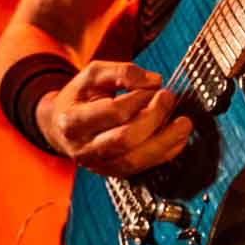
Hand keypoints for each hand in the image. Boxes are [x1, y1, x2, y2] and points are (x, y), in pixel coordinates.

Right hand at [39, 61, 192, 174]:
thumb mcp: (93, 75)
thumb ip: (122, 72)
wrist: (60, 126)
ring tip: (184, 124)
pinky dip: (163, 154)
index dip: (139, 98)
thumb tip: (154, 81)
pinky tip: (177, 139)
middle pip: (126, 139)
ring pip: (135, 159)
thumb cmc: (79, 97)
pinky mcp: (112, 172)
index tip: (153, 87)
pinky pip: (141, 168)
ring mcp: (98, 164)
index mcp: (73, 121)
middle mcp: (83, 148)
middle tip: (169, 99)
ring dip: (165, 141)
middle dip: (154, 118)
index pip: (113, 112)